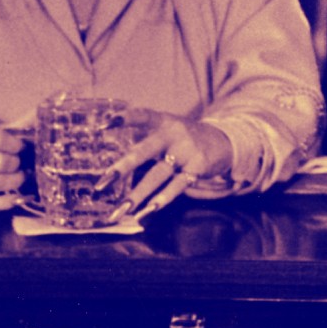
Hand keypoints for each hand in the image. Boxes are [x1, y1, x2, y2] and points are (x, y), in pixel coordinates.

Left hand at [100, 110, 234, 222]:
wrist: (225, 140)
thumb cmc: (184, 139)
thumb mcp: (168, 130)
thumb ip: (144, 141)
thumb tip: (113, 165)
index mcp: (164, 122)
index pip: (143, 116)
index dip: (124, 119)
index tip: (103, 126)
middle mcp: (174, 134)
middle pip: (144, 151)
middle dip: (122, 168)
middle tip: (101, 184)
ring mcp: (187, 151)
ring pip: (157, 174)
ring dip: (137, 194)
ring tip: (119, 211)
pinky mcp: (198, 168)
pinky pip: (177, 186)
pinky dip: (162, 198)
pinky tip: (147, 211)